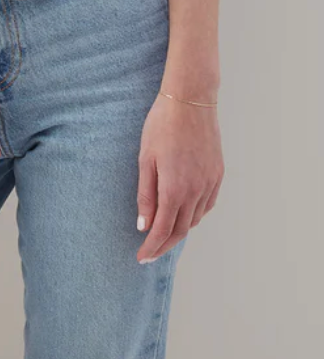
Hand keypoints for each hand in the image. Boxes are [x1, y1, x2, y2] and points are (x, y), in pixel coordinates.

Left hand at [136, 92, 223, 262]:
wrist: (190, 100)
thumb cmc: (161, 126)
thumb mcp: (145, 160)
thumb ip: (145, 195)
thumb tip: (144, 225)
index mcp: (175, 189)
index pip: (163, 230)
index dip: (152, 247)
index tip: (141, 258)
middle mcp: (196, 190)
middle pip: (181, 230)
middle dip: (164, 244)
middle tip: (149, 253)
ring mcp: (210, 182)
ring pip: (196, 218)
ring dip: (180, 230)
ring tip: (163, 235)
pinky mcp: (218, 173)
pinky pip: (208, 204)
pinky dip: (195, 215)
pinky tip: (185, 214)